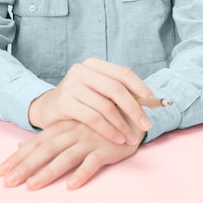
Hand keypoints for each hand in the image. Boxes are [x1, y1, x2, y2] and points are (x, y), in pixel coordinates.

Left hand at [0, 117, 145, 189]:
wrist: (130, 115)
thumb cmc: (97, 124)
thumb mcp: (70, 127)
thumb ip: (47, 137)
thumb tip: (19, 145)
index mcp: (63, 126)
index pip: (36, 142)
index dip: (18, 157)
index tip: (0, 171)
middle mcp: (73, 131)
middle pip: (45, 150)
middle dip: (25, 166)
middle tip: (8, 182)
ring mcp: (90, 139)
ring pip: (66, 156)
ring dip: (49, 171)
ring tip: (32, 186)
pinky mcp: (106, 147)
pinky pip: (94, 161)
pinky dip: (83, 172)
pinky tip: (72, 185)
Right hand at [28, 58, 152, 144]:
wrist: (48, 108)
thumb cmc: (79, 100)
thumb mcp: (96, 90)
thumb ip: (117, 92)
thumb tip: (150, 100)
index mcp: (93, 64)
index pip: (123, 73)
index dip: (141, 88)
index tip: (154, 103)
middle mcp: (82, 71)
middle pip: (116, 89)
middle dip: (135, 108)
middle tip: (147, 125)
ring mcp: (71, 85)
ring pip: (105, 106)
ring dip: (122, 124)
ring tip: (132, 137)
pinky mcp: (65, 102)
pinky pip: (93, 118)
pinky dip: (109, 130)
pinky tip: (118, 138)